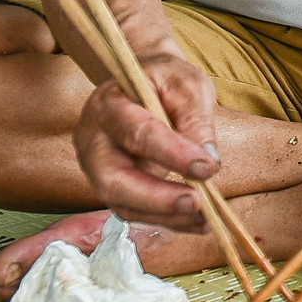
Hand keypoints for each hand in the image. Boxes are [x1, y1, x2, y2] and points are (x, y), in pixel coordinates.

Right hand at [72, 50, 220, 230]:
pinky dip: (166, 219)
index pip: (137, 133)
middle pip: (114, 179)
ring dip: (165, 215)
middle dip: (156, 198)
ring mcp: (97, 167)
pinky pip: (134, 209)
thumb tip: (208, 162)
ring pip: (122, 202)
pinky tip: (197, 221)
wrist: (142, 82)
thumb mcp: (186, 85)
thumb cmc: (164, 80)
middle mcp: (93, 139)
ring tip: (205, 219)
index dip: (172, 154)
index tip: (207, 168)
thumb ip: (196, 120)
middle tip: (197, 203)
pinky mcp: (112, 185)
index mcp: (109, 104)